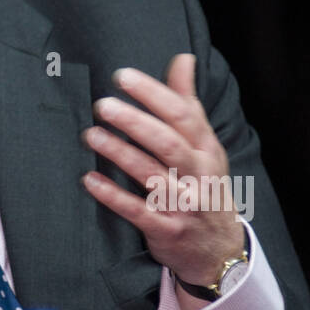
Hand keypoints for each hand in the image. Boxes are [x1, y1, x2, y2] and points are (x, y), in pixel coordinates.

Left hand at [80, 54, 244, 287]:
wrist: (220, 249)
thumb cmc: (204, 184)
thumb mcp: (205, 145)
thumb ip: (187, 102)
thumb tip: (183, 59)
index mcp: (206, 149)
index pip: (182, 115)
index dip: (152, 94)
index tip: (122, 76)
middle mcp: (198, 175)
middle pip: (167, 143)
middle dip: (135, 121)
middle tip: (102, 104)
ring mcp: (183, 204)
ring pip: (151, 175)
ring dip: (119, 153)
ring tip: (91, 135)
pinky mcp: (166, 229)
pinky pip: (137, 211)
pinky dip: (112, 195)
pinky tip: (89, 180)